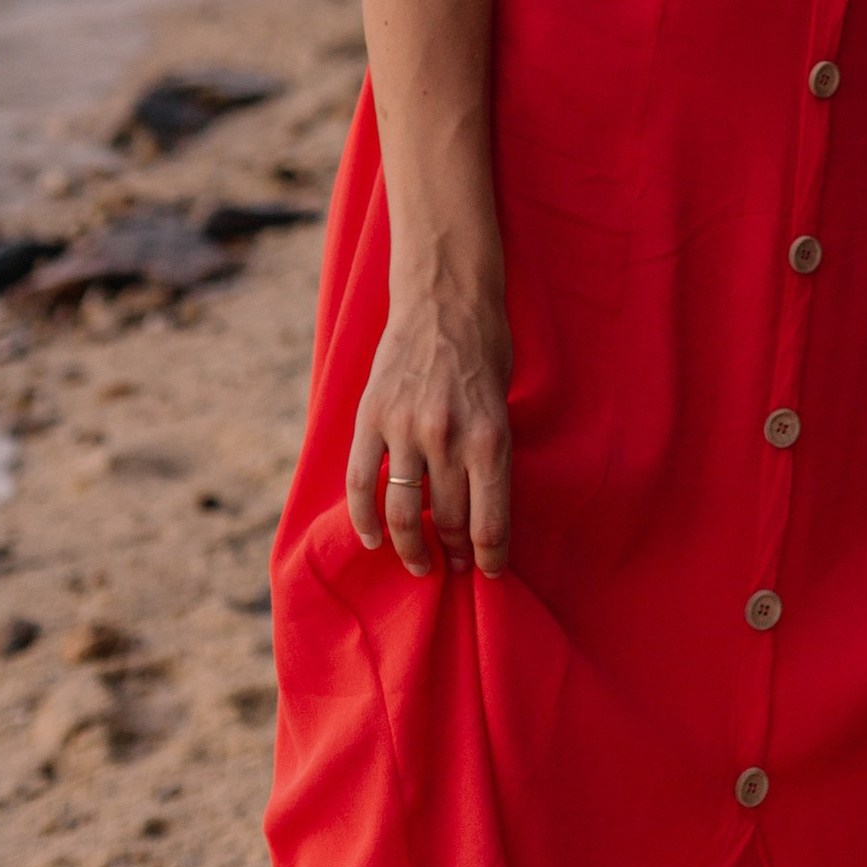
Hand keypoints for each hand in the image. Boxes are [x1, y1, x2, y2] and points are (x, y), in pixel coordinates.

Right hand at [348, 284, 513, 578]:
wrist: (445, 294)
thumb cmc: (486, 346)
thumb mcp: (504, 401)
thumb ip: (490, 453)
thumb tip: (480, 511)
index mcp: (491, 435)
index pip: (490, 520)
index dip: (491, 555)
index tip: (489, 571)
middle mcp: (448, 438)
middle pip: (448, 519)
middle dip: (456, 551)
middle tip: (457, 565)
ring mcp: (406, 428)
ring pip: (403, 511)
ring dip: (412, 548)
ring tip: (420, 564)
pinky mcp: (371, 417)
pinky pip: (362, 483)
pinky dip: (364, 520)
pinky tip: (374, 540)